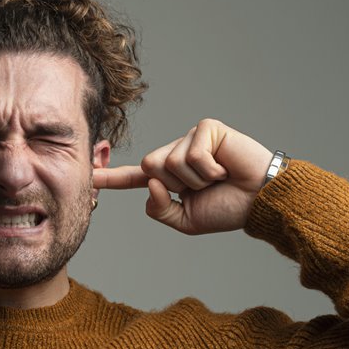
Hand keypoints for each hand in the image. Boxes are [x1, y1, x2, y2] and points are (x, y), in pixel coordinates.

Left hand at [93, 118, 273, 234]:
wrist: (259, 201)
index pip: (134, 178)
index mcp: (169, 177)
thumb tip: (148, 185)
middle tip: (205, 186)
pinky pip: (190, 154)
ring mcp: (190, 138)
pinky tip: (225, 168)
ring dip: (195, 180)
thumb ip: (159, 210)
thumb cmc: (228, 209)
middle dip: (176, 185)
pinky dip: (208, 169)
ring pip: (167, 162)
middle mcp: (176, 153)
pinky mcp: (206, 128)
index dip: (111, 178)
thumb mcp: (186, 220)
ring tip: (218, 177)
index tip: (88, 178)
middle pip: (149, 168)